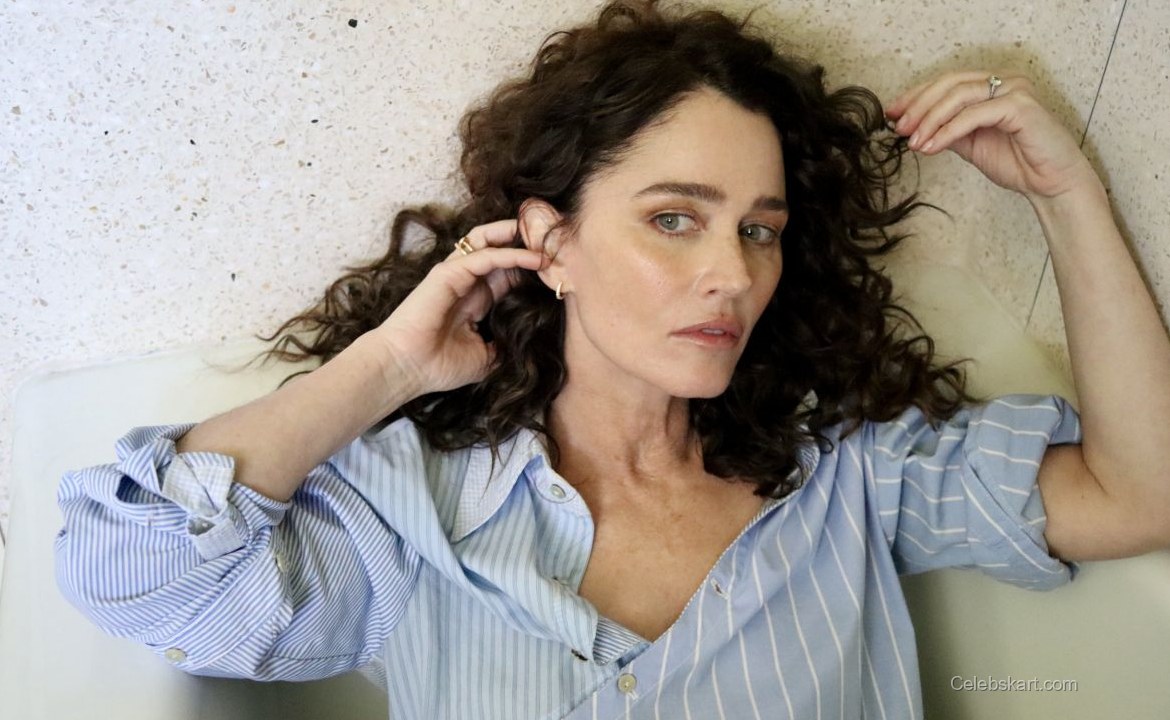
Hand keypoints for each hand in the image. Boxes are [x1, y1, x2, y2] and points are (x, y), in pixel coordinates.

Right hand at [371, 219, 547, 394]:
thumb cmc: (439, 366)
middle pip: (499, 248)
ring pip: (488, 240)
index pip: (507, 272)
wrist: (407, 369)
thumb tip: (530, 345)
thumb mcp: (486, 359)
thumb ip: (506, 346)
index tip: (560, 266)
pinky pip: (485, 256)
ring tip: (544, 237)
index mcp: (476, 299)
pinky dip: (511, 254)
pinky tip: (534, 259)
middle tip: (555, 242)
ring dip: (517, 236)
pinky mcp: (448, 273)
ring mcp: (456, 274)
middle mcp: (467, 281)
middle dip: (526, 242)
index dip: (531, 266)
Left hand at [885, 71, 1101, 201]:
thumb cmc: (1018, 162)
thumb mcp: (970, 144)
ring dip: (930, 119)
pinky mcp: (1021, 106)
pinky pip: (975, 114)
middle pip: (950, 83)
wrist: (1051, 184)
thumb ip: (947, 130)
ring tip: (914, 142)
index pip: (946, 82)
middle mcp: (1004, 81)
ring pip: (960, 95)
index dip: (916, 96)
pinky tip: (931, 147)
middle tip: (899, 127)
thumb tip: (913, 127)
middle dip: (919, 105)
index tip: (892, 114)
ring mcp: (1014, 90)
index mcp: (992, 86)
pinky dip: (948, 130)